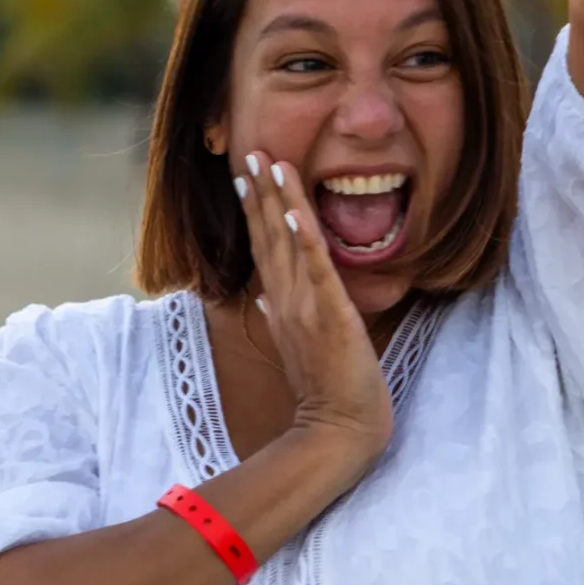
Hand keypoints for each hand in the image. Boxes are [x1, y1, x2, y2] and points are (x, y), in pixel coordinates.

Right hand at [236, 152, 392, 465]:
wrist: (338, 432)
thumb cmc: (327, 393)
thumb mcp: (297, 348)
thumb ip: (278, 317)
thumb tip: (263, 295)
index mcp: (280, 306)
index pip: (264, 248)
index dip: (254, 211)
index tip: (245, 177)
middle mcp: (286, 301)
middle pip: (268, 237)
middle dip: (260, 193)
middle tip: (249, 152)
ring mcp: (306, 307)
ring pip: (289, 244)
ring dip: (280, 202)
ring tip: (271, 164)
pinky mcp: (331, 316)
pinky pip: (317, 270)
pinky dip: (306, 239)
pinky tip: (297, 211)